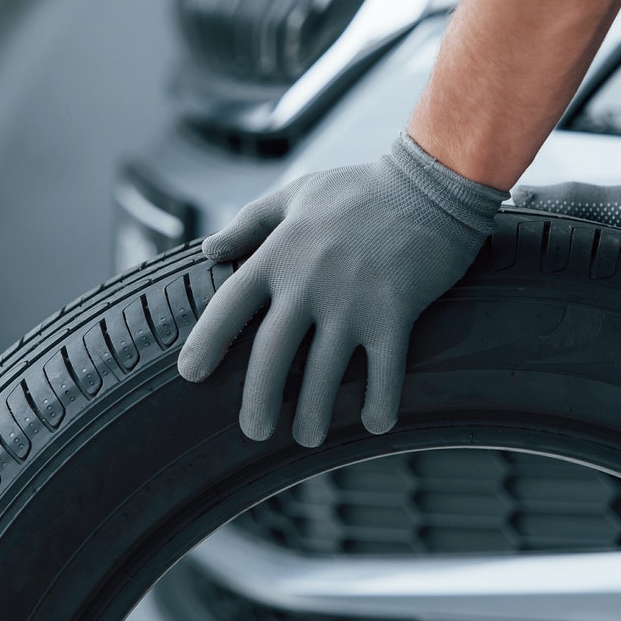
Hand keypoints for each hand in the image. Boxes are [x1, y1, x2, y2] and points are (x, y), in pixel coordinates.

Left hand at [179, 135, 507, 445]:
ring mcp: (351, 301)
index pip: (229, 305)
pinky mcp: (395, 313)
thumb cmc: (360, 189)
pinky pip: (383, 371)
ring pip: (323, 373)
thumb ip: (250, 223)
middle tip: (254, 431)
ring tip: (308, 437)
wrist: (430, 183)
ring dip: (314, 414)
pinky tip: (374, 425)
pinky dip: (378, 402)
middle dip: (259, 400)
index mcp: (279, 253)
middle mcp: (308, 282)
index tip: (191, 375)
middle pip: (271, 354)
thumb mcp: (297, 194)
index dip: (206, 342)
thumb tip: (209, 250)